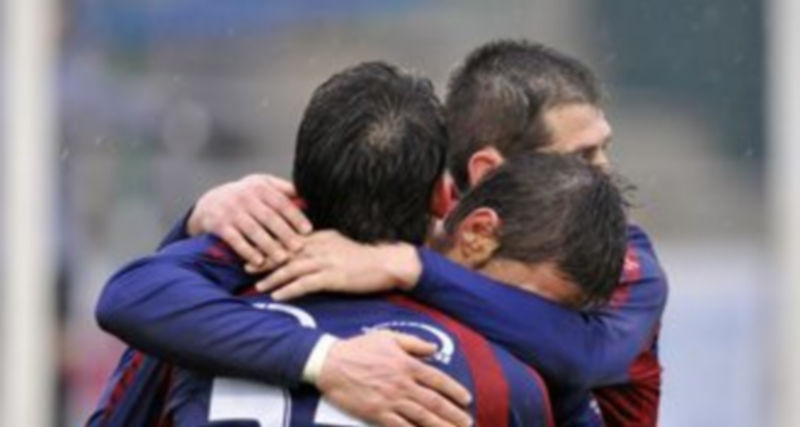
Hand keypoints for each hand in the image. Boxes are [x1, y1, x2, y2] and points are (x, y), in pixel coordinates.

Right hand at [186, 174, 312, 266]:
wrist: (209, 202)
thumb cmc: (244, 195)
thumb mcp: (261, 184)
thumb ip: (282, 188)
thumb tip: (308, 193)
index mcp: (259, 187)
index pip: (281, 202)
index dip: (295, 216)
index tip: (308, 230)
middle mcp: (245, 197)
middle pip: (269, 217)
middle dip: (285, 233)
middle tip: (299, 247)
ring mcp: (231, 211)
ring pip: (253, 230)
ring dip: (268, 245)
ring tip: (282, 258)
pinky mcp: (219, 225)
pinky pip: (235, 240)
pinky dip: (247, 251)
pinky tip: (259, 262)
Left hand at [254, 230, 421, 299]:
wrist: (390, 262)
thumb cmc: (370, 257)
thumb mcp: (344, 245)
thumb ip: (327, 246)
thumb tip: (311, 252)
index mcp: (323, 236)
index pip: (291, 241)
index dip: (272, 248)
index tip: (256, 252)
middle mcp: (322, 246)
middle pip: (286, 253)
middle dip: (265, 261)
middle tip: (247, 268)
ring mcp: (327, 260)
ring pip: (292, 268)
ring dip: (273, 277)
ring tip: (258, 285)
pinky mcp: (334, 275)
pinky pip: (305, 283)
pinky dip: (289, 289)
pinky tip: (278, 296)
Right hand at [318, 331, 471, 426]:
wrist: (330, 363)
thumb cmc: (358, 348)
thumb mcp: (388, 337)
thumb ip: (414, 343)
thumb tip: (433, 349)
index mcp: (407, 364)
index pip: (438, 380)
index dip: (454, 391)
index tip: (466, 399)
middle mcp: (402, 384)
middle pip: (434, 402)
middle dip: (453, 414)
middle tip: (467, 422)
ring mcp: (390, 400)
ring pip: (422, 417)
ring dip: (440, 426)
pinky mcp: (377, 413)